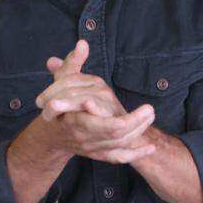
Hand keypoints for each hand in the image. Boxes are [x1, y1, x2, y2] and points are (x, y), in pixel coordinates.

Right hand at [36, 40, 156, 163]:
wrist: (52, 135)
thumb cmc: (57, 104)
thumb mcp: (62, 82)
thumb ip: (73, 63)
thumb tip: (82, 43)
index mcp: (78, 121)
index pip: (109, 127)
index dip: (130, 120)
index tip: (147, 107)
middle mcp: (86, 138)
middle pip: (119, 136)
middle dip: (138, 124)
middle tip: (151, 110)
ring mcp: (93, 148)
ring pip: (121, 146)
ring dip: (139, 133)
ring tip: (150, 117)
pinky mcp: (99, 154)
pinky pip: (120, 158)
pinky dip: (136, 155)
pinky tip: (151, 148)